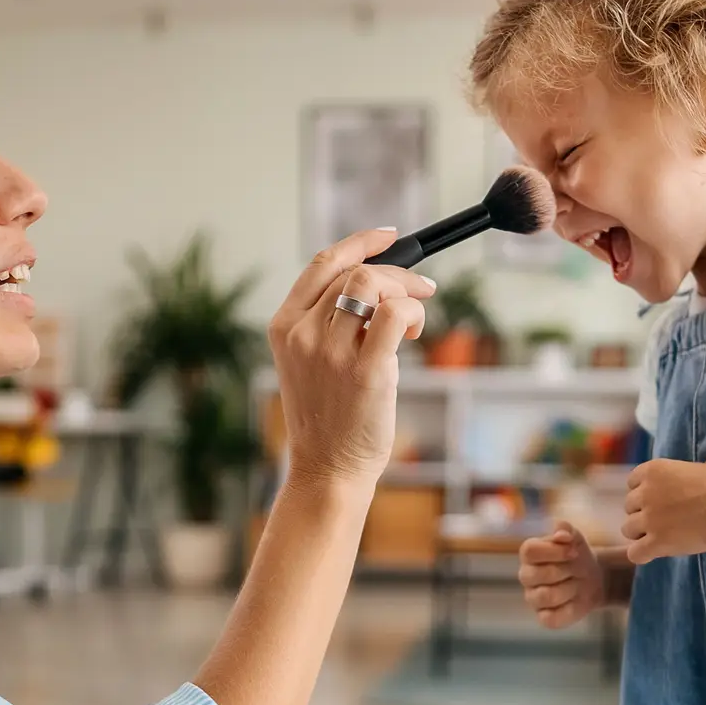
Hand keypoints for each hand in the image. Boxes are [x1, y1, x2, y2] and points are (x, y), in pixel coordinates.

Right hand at [267, 230, 433, 487]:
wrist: (327, 469)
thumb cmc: (328, 419)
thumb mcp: (311, 362)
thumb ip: (330, 322)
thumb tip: (382, 281)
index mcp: (284, 327)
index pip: (324, 263)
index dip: (362, 242)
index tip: (389, 236)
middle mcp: (303, 334)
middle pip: (356, 271)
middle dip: (398, 273)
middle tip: (421, 291)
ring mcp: (331, 352)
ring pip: (375, 285)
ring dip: (406, 294)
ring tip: (411, 323)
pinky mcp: (364, 371)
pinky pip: (395, 314)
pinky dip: (413, 314)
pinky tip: (411, 335)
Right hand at [518, 521, 604, 627]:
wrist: (593, 578)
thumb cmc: (577, 556)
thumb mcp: (575, 538)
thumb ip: (566, 530)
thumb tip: (561, 534)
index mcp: (529, 554)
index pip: (529, 551)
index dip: (554, 551)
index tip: (574, 552)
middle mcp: (526, 576)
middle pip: (538, 575)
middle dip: (565, 571)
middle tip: (577, 569)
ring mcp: (533, 598)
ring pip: (546, 597)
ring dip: (570, 588)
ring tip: (577, 583)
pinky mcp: (544, 617)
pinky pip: (551, 619)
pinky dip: (568, 609)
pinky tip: (575, 600)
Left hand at [622, 459, 705, 562]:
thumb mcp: (686, 470)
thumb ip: (666, 481)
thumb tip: (660, 494)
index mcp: (652, 471)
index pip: (632, 483)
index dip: (645, 493)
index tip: (661, 499)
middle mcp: (645, 493)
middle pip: (629, 506)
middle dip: (644, 512)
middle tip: (666, 518)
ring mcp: (649, 518)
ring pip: (628, 529)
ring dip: (641, 533)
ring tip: (662, 534)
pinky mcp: (656, 542)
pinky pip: (635, 553)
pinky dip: (642, 553)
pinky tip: (654, 551)